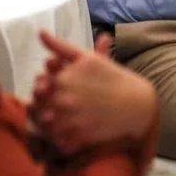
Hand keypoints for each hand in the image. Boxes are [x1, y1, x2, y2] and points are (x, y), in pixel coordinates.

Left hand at [28, 32, 156, 155]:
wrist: (137, 103)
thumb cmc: (112, 78)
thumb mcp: (88, 58)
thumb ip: (60, 47)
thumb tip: (40, 32)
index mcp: (63, 79)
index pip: (38, 87)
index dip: (42, 89)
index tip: (52, 90)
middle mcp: (63, 101)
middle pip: (39, 108)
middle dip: (44, 108)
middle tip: (58, 107)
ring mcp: (70, 121)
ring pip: (46, 128)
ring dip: (50, 126)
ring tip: (63, 121)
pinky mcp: (79, 139)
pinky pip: (58, 144)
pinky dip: (60, 141)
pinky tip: (69, 134)